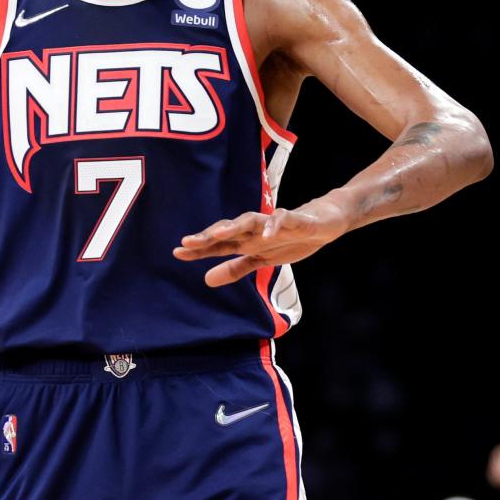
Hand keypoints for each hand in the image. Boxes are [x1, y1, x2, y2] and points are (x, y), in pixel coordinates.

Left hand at [173, 198, 348, 286]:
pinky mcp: (293, 219)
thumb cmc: (287, 239)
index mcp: (246, 240)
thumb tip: (206, 280)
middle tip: (187, 241)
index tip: (178, 252)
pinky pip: (282, 220)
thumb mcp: (260, 260)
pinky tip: (267, 234)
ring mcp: (272, 223)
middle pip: (228, 230)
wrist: (321, 224)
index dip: (199, 248)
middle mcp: (254, 230)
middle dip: (208, 235)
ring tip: (219, 233)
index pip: (218, 244)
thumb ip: (235, 269)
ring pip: (249, 220)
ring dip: (234, 226)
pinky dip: (274, 226)